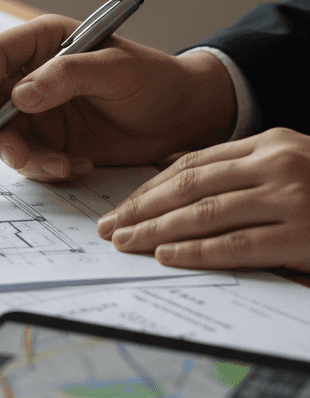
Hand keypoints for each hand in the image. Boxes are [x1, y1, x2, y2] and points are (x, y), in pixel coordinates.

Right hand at [0, 15, 236, 181]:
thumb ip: (68, 76)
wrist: (182, 118)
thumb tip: (21, 95)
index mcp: (44, 43)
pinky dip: (47, 169)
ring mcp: (38, 112)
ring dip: (26, 158)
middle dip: (0, 135)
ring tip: (62, 166)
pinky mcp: (49, 142)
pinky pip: (29, 160)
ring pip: (5, 138)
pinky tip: (80, 166)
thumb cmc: (156, 81)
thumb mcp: (117, 70)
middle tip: (22, 156)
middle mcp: (33, 76)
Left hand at [97, 128, 309, 271]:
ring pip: (205, 214)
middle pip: (189, 186)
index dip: (150, 186)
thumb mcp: (288, 161)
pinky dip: (196, 250)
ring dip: (157, 230)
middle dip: (141, 208)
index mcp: (270, 142)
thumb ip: (235, 166)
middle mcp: (278, 164)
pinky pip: (236, 244)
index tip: (121, 205)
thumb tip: (170, 171)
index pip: (192, 164)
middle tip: (108, 227)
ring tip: (125, 243)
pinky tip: (166, 255)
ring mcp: (292, 197)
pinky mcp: (303, 234)